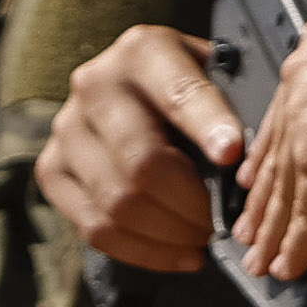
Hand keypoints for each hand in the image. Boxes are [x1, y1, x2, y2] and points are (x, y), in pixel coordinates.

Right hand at [43, 30, 245, 279]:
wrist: (129, 85)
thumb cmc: (189, 85)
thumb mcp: (214, 72)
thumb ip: (235, 101)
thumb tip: (255, 158)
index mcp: (142, 51)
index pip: (177, 94)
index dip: (206, 126)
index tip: (232, 156)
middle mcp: (94, 85)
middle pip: (141, 162)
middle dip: (191, 204)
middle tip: (222, 224)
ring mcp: (67, 130)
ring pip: (117, 202)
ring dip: (170, 234)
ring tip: (203, 239)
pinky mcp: (52, 171)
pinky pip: (94, 227)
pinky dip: (143, 251)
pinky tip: (180, 255)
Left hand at [229, 0, 306, 295]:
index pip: (291, 105)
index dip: (276, 150)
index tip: (262, 180)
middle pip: (280, 144)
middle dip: (266, 196)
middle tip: (253, 232)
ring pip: (286, 179)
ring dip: (276, 228)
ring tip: (268, 261)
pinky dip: (303, 239)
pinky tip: (295, 262)